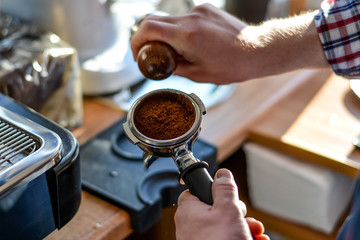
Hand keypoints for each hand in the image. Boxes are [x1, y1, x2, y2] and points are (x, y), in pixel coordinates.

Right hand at [131, 4, 247, 83]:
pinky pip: (184, 18)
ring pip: (169, 20)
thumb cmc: (233, 66)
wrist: (258, 50)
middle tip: (151, 54)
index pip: (148, 29)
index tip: (138, 55)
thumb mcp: (199, 74)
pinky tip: (193, 43)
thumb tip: (163, 65)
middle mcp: (191, 19)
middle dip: (147, 38)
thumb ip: (175, 67)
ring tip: (178, 52)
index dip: (136, 42)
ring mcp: (199, 11)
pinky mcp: (206, 9)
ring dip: (166, 35)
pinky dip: (181, 30)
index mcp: (187, 37)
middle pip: (154, 21)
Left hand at [174, 168, 269, 239]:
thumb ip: (225, 189)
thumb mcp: (228, 210)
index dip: (213, 190)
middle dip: (237, 213)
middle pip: (215, 210)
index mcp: (189, 211)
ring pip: (224, 228)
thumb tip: (222, 174)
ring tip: (255, 233)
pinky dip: (241, 239)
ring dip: (244, 228)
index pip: (195, 191)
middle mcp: (191, 227)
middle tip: (244, 217)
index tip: (226, 194)